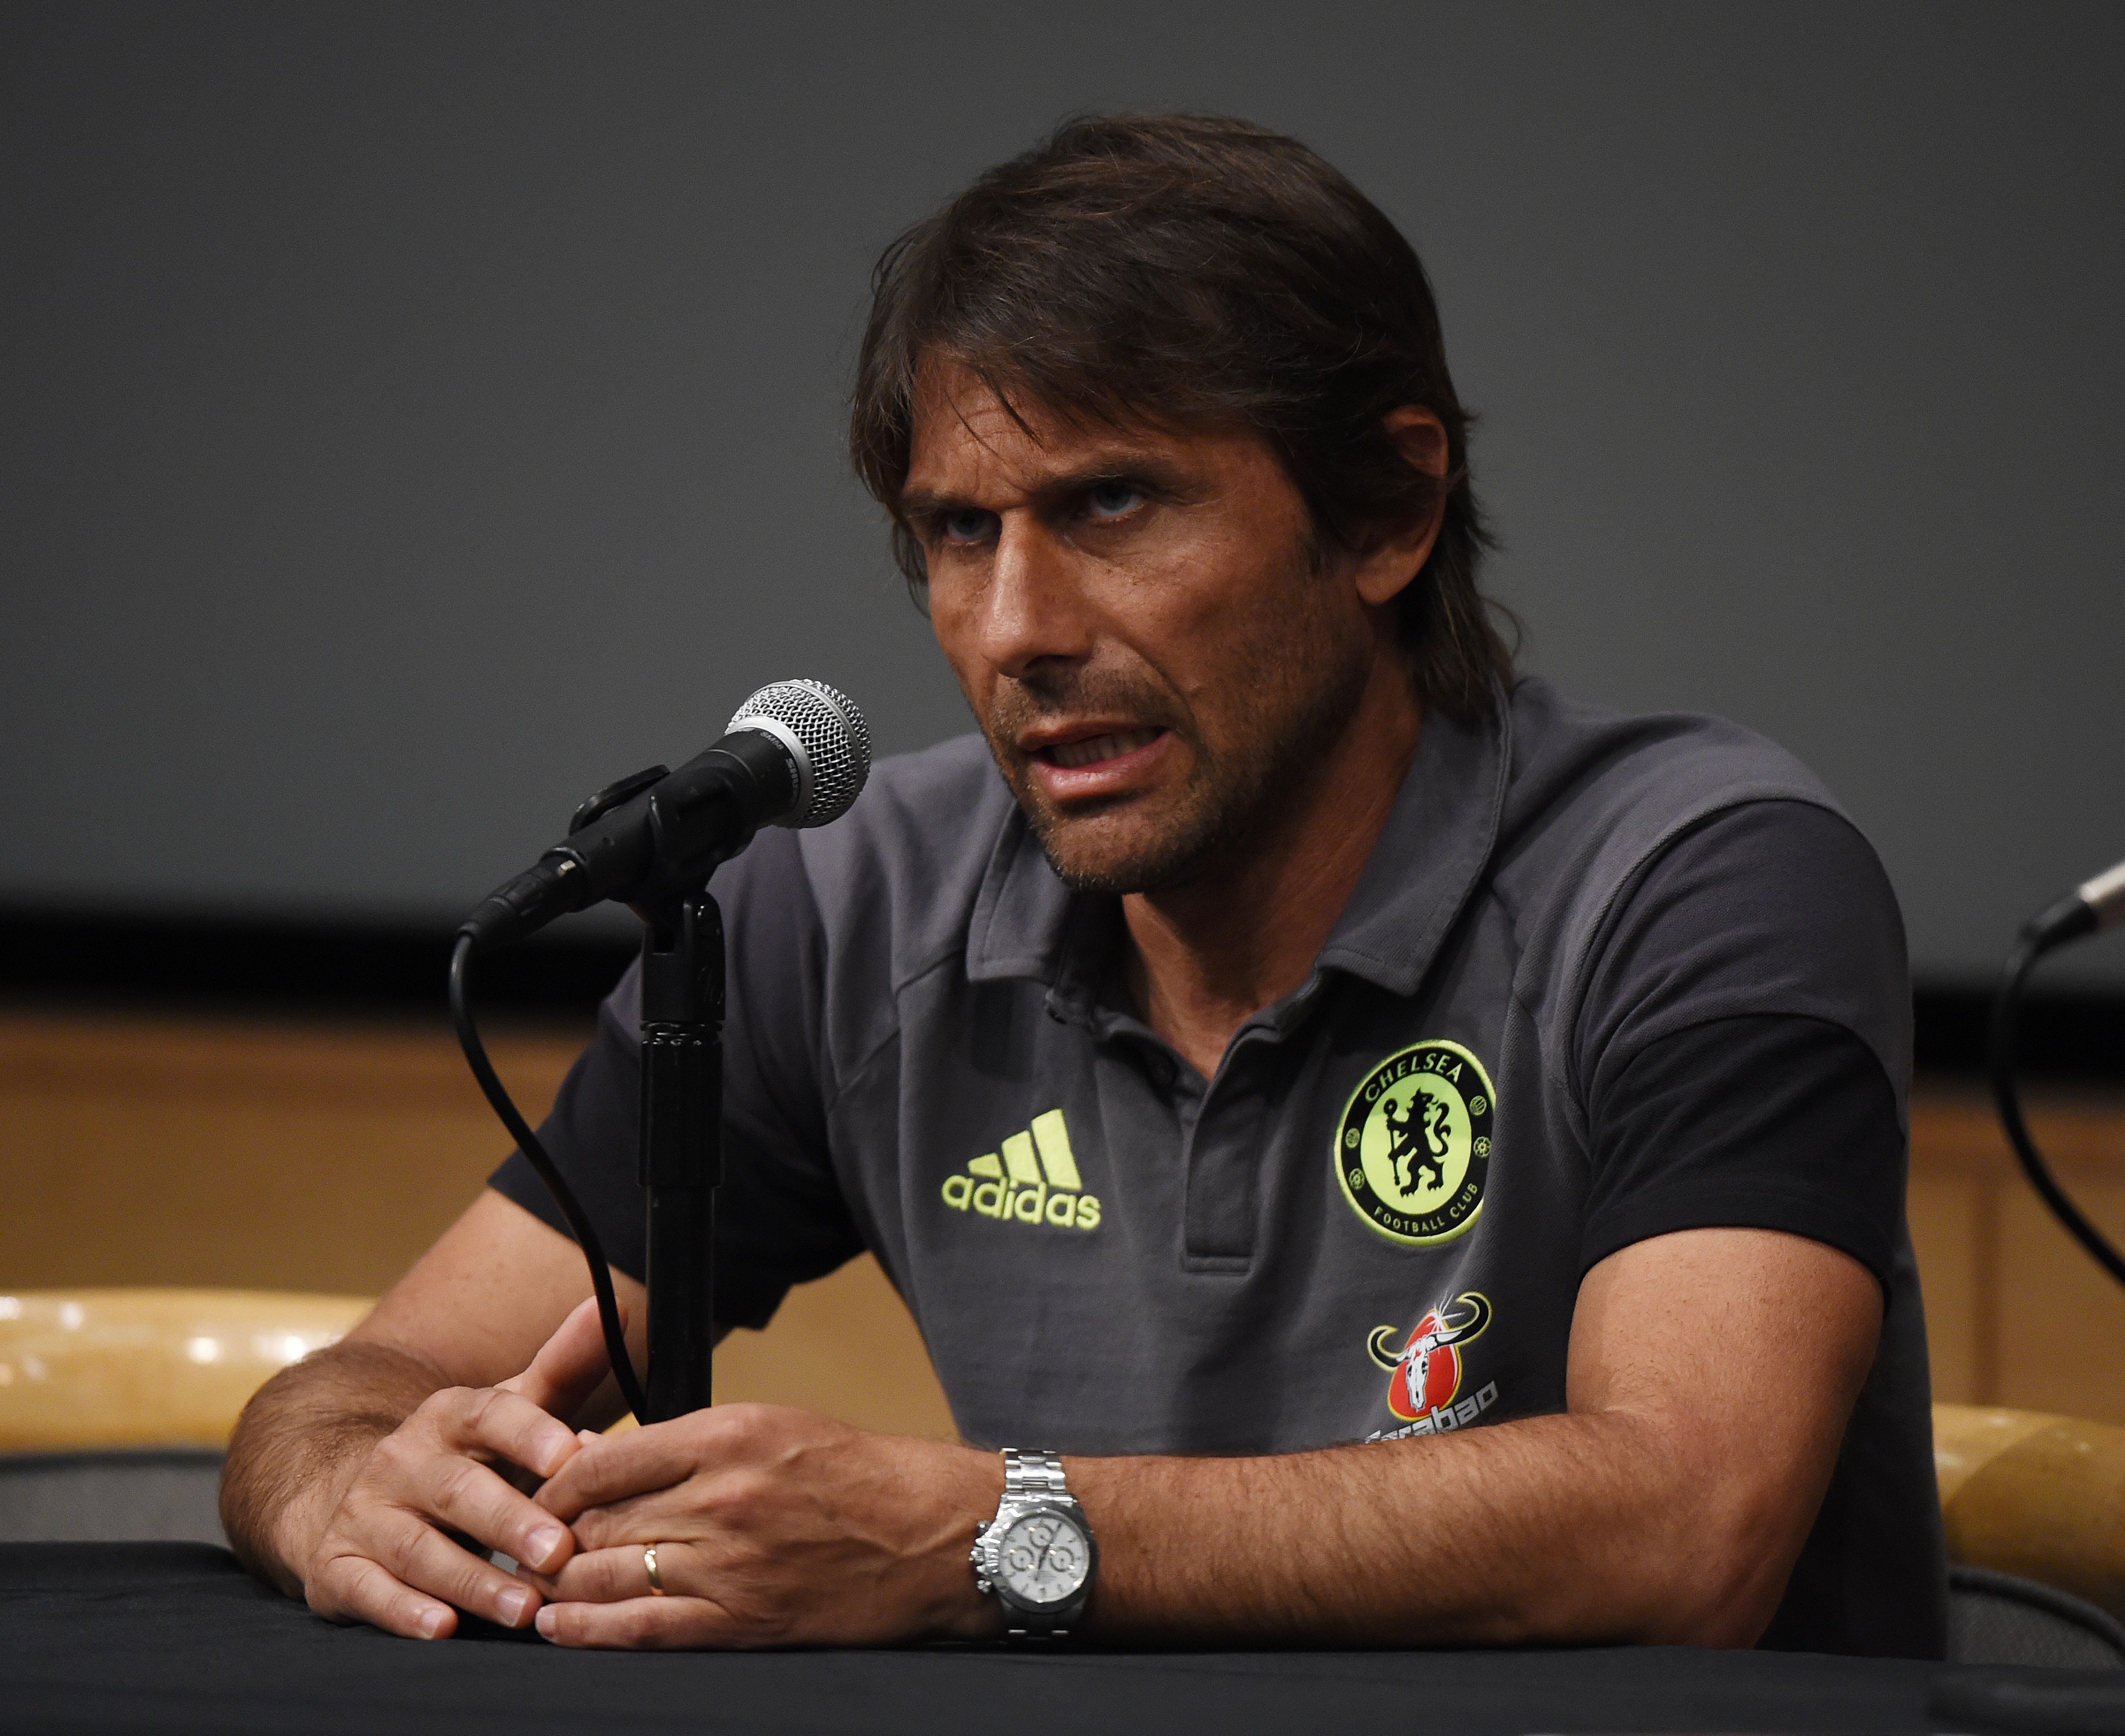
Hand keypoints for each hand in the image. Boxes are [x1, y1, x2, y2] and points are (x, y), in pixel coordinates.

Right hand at [300, 1297, 612, 1638]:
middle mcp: (402, 1459)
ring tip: (524, 1609)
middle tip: (559, 1552)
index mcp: (449, 1416)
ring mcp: (365, 1514)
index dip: (530, 1432)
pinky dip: (402, 1611)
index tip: (573, 1453)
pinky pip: (368, 1591)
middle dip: (509, 1521)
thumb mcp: (509, 1410)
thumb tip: (609, 1306)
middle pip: (458, 1490)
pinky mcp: (338, 1567)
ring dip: (471, 1581)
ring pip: (418, 1549)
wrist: (349, 1492)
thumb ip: (561, 1368)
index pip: (491, 1414)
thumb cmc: (464, 1458)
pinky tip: (441, 1629)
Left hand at [521, 1404, 1002, 1647]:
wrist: (933, 1534)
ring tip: (533, 1585)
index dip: (555, 1482)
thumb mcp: (773, 1426)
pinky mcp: (745, 1620)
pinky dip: (590, 1630)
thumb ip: (685, 1443)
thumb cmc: (857, 1473)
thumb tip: (598, 1458)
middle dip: (551, 1537)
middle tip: (523, 1545)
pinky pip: (644, 1627)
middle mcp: (724, 1496)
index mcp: (730, 1435)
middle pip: (599, 1520)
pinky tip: (559, 1627)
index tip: (536, 1494)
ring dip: (561, 1584)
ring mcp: (733, 1564)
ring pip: (610, 1573)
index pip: (606, 1459)